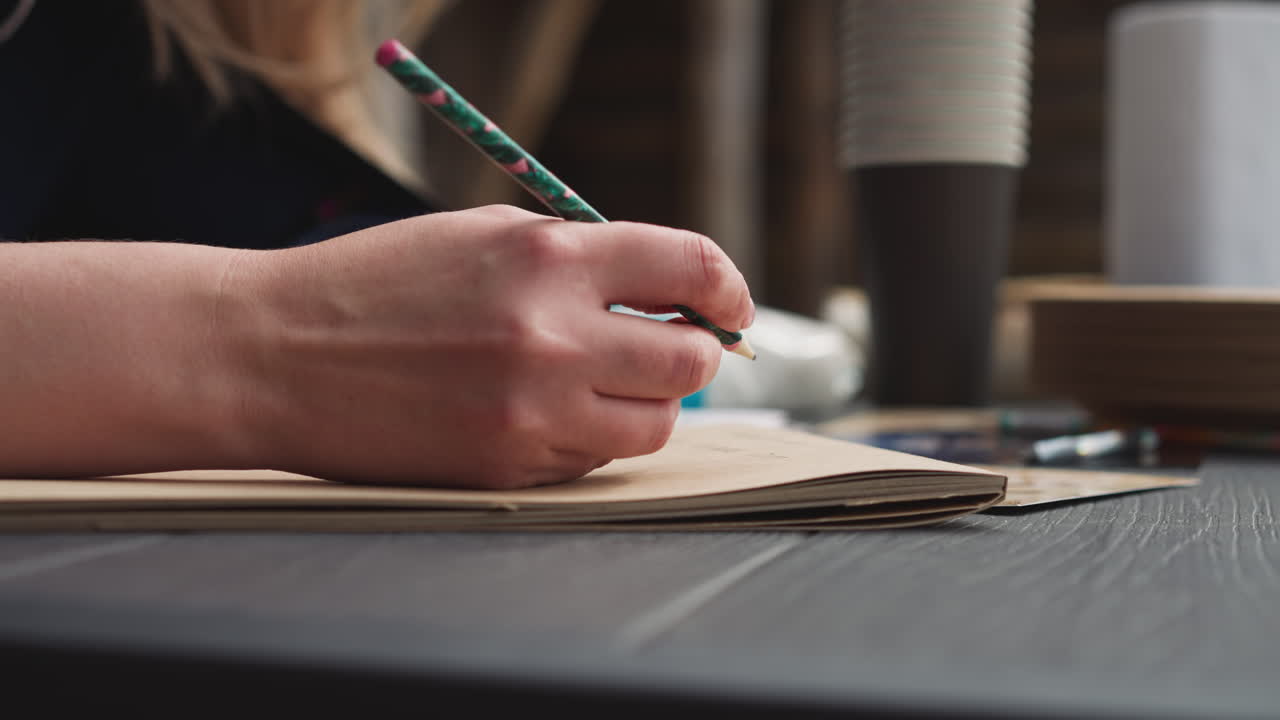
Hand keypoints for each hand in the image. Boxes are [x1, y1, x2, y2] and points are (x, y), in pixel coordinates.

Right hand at [231, 205, 753, 488]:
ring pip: (652, 427)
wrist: (276, 354)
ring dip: (646, 405)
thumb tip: (670, 293)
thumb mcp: (483, 233)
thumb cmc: (380, 282)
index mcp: (547, 257)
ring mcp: (529, 412)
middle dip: (695, 355)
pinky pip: (590, 462)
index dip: (726, 288)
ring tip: (604, 384)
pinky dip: (587, 438)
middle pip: (690, 363)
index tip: (729, 306)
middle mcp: (550, 336)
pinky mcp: (505, 469)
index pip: (690, 267)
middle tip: (672, 349)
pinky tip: (540, 412)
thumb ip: (580, 257)